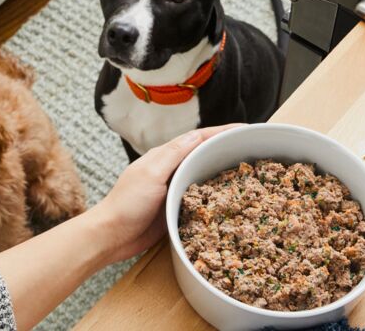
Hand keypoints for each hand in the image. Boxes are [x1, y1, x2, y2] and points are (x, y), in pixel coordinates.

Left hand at [89, 125, 238, 264]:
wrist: (112, 236)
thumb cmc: (127, 203)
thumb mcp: (151, 174)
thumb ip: (173, 154)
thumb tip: (198, 135)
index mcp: (164, 156)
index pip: (198, 138)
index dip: (222, 132)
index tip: (245, 128)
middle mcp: (171, 170)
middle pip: (204, 154)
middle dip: (227, 149)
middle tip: (253, 149)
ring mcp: (174, 190)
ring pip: (204, 176)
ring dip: (224, 172)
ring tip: (249, 172)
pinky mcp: (176, 209)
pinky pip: (201, 198)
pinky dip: (216, 196)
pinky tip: (231, 201)